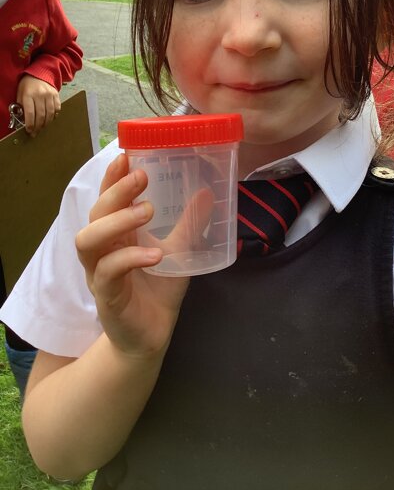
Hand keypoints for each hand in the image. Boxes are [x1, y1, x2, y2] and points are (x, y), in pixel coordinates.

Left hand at [16, 74, 60, 136]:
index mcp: (29, 94)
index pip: (30, 113)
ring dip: (46, 123)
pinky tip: (49, 119)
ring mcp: (50, 95)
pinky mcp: (56, 95)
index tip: (29, 131)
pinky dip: (54, 116)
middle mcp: (40, 94)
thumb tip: (24, 121)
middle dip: (38, 126)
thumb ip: (22, 107)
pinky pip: (57, 109)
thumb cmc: (27, 86)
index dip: (30, 124)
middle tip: (35, 133)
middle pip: (41, 115)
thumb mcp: (20, 94)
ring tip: (42, 127)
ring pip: (50, 114)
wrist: (39, 74)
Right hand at [75, 153, 213, 360]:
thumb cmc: (159, 287)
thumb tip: (208, 191)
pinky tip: (154, 255)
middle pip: (95, 213)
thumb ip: (190, 223)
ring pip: (89, 240)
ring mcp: (100, 272)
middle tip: (142, 176)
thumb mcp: (180, 250)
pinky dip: (130, 258)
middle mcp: (103, 249)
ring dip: (117, 221)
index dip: (112, 177)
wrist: (152, 335)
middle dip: (116, 191)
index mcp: (117, 233)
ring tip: (148, 210)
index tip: (126, 154)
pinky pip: (108, 272)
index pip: (107, 198)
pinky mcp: (106, 296)